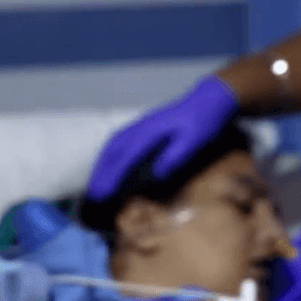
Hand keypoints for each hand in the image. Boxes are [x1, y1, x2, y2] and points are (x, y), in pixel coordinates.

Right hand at [86, 76, 238, 200]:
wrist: (208, 101)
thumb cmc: (203, 122)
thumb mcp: (194, 141)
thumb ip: (175, 157)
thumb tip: (156, 176)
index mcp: (149, 132)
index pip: (125, 159)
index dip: (112, 178)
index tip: (102, 195)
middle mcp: (138, 128)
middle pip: (111, 153)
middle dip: (100, 176)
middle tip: (92, 198)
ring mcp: (139, 127)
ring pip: (112, 148)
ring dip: (101, 167)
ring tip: (95, 188)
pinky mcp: (142, 129)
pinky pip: (118, 144)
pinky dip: (108, 159)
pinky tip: (108, 169)